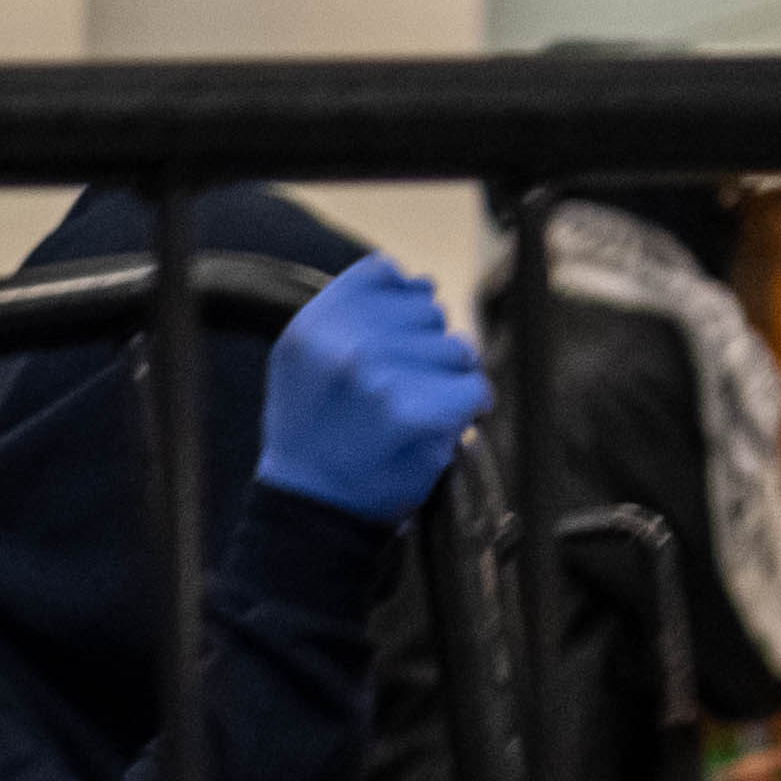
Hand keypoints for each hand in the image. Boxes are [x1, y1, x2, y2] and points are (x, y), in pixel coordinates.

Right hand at [254, 252, 488, 531]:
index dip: (399, 303)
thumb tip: (420, 283)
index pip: (384, 274)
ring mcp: (382, 379)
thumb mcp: (306, 360)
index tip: (389, 338)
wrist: (313, 506)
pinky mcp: (418, 414)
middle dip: (424, 344)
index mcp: (312, 326)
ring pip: (457, 348)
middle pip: (428, 309)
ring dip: (446, 378)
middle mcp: (344, 345)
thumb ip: (352, 314)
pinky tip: (434, 425)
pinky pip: (474, 388)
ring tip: (411, 409)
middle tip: (394, 388)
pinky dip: (466, 407)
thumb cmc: (316, 433)